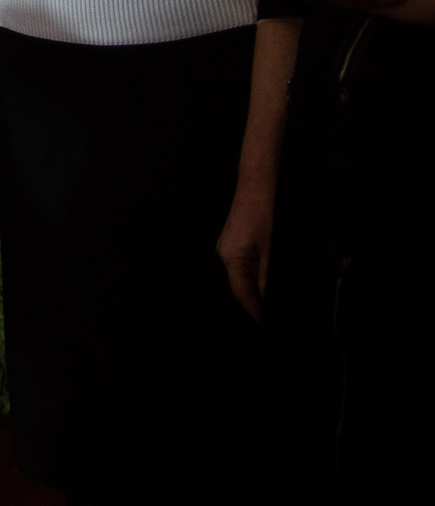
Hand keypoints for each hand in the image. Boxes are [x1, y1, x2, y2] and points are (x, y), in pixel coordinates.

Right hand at [216, 170, 273, 319]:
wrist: (261, 180)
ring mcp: (231, 245)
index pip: (242, 293)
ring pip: (246, 274)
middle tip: (279, 314)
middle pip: (242, 285)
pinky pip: (248, 263)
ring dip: (261, 286)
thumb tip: (270, 300)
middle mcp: (226, 252)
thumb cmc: (266, 211)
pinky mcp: (239, 239)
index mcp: (231, 257)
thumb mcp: (273, 249)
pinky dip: (260, 273)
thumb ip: (269, 277)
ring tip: (279, 298)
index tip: (268, 326)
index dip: (255, 310)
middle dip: (259, 300)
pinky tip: (273, 276)